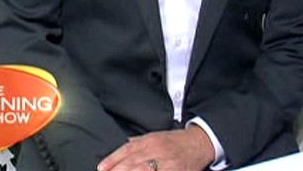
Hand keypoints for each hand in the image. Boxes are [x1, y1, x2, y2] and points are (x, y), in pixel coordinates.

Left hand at [97, 127, 214, 170]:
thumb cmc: (177, 141)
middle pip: (132, 163)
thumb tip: (124, 145)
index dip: (113, 159)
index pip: (128, 149)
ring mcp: (166, 164)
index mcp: (152, 139)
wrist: (201, 143)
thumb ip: (139, 141)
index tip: (101, 168)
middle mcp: (157, 150)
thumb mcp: (158, 135)